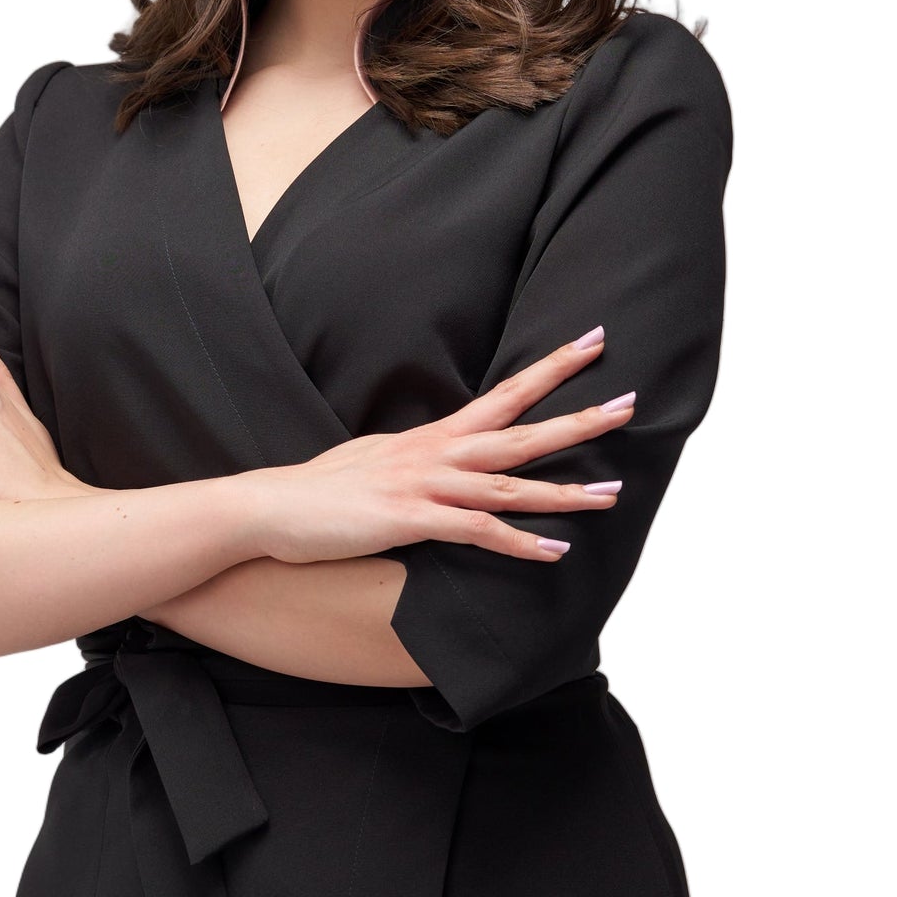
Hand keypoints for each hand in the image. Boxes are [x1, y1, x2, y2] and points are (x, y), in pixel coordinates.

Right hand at [240, 327, 634, 565]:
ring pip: (509, 484)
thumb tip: (436, 460)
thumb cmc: (320, 492)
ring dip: (565, 491)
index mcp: (431, 437)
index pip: (503, 394)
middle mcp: (435, 453)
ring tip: (613, 493)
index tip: (591, 343)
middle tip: (628, 402)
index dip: (549, 368)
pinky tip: (555, 553)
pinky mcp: (411, 520)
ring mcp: (424, 485)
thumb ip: (414, 459)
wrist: (269, 508)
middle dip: (577, 417)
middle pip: (519, 429)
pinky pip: (478, 532)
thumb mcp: (375, 460)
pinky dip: (519, 544)